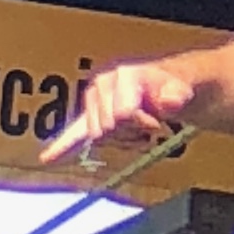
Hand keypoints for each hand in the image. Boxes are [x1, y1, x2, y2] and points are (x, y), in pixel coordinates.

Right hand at [44, 54, 200, 165]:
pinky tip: (47, 158)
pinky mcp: (92, 117)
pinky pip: (73, 133)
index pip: (121, 115)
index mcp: (121, 76)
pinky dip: (61, 147)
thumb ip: (177, 94)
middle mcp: (102, 86)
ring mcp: (95, 102)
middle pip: (108, 128)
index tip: (158, 121)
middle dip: (131, 133)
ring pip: (99, 138)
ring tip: (138, 128)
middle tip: (150, 124)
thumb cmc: (179, 87)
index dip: (142, 124)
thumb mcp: (185, 87)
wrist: (177, 86)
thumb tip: (169, 101)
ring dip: (122, 140)